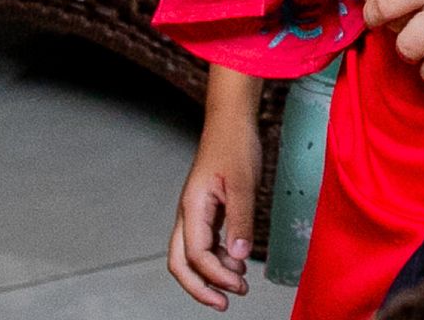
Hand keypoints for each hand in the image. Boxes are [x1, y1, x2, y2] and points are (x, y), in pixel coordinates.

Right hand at [167, 84, 261, 309]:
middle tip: (223, 304)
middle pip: (180, 262)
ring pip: (192, 254)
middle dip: (199, 287)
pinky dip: (219, 258)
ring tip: (240, 283)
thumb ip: (240, 220)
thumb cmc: (234, 144)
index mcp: (192, 207)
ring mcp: (196, 212)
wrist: (231, 120)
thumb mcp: (243, 184)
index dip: (216, 275)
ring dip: (213, 273)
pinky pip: (205, 242)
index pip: (196, 254)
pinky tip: (237, 261)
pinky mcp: (207, 209)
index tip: (238, 285)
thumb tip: (238, 257)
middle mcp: (189, 213)